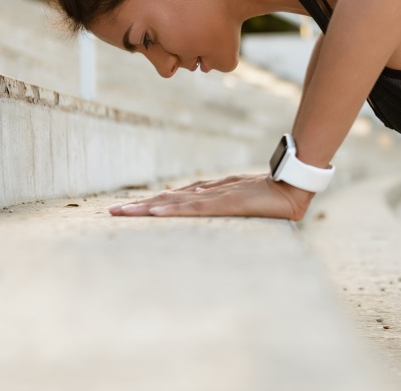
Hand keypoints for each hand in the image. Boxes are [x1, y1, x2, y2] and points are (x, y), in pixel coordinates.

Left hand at [108, 174, 313, 220]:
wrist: (289, 187)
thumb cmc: (268, 195)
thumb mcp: (238, 201)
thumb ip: (220, 203)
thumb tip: (198, 208)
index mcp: (209, 194)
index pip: (173, 199)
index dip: (149, 204)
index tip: (127, 210)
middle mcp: (206, 192)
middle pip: (166, 199)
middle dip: (138, 206)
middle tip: (111, 211)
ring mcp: (214, 196)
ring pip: (173, 202)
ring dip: (146, 208)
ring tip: (123, 212)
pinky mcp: (224, 202)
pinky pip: (194, 207)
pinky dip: (173, 209)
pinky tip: (155, 211)